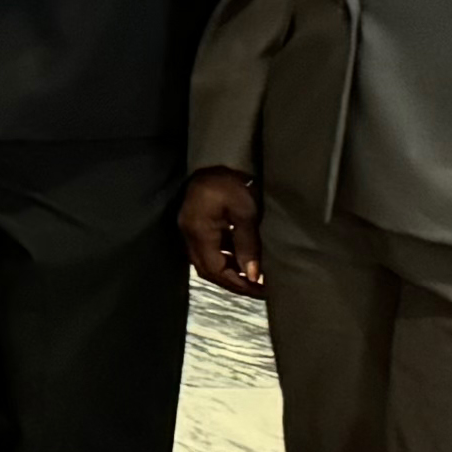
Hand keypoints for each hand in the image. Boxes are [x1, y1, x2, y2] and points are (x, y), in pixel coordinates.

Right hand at [181, 168, 267, 299]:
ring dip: (229, 272)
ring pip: (208, 263)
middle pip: (209, 271)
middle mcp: (190, 237)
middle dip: (234, 283)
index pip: (216, 270)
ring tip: (254, 277)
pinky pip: (209, 251)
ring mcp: (191, 232)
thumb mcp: (244, 212)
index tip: (262, 291)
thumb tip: (253, 275)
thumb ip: (247, 244)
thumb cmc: (230, 184)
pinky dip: (225, 259)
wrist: (213, 161)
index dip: (238, 284)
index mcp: (199, 234)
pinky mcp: (196, 227)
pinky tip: (242, 259)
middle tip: (260, 290)